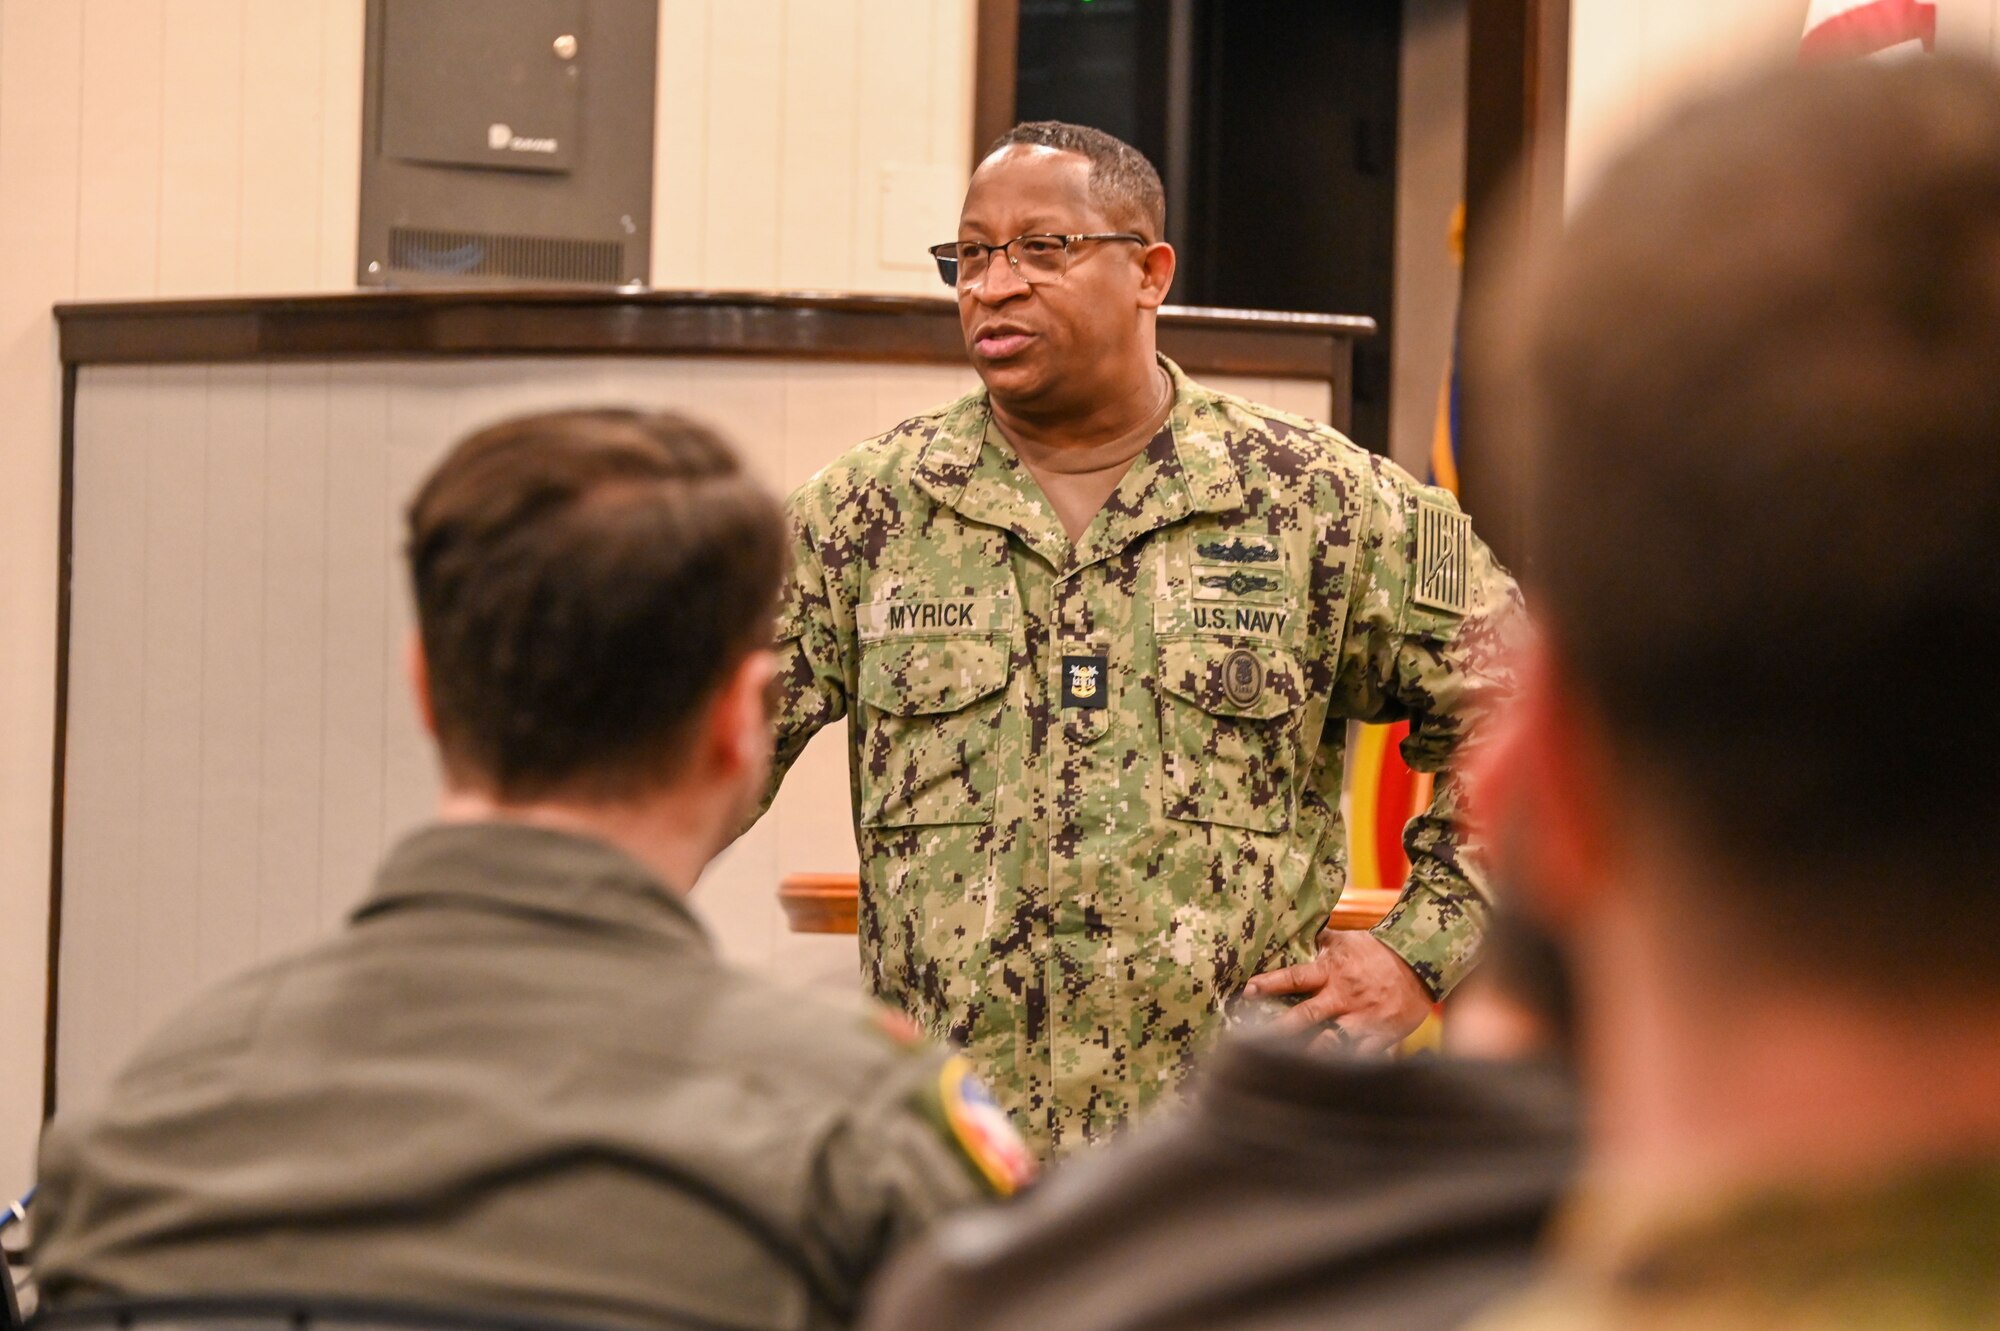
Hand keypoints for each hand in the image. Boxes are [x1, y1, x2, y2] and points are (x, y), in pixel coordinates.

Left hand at [1242, 929, 1433, 1054]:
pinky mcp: (1379, 1036)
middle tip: (1253, 1040)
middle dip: (1279, 1028)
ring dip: (1307, 1055)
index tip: (1247, 992)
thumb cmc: (1377, 952)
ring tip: (1283, 1068)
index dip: (1270, 984)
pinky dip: (1343, 1069)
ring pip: (1330, 1042)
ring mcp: (1361, 1019)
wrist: (1420, 963)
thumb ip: (1318, 940)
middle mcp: (1343, 996)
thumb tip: (1291, 928)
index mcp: (1331, 972)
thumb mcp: (1345, 941)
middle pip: (1306, 1015)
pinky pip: (1359, 1057)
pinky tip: (1323, 1082)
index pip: (1295, 977)